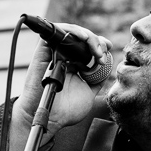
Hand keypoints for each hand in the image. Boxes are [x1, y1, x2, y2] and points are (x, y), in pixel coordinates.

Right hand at [9, 24, 112, 150]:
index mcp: (73, 66)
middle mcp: (63, 58)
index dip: (98, 44)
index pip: (86, 47)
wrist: (50, 120)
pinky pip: (53, 34)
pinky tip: (82, 38)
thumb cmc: (66, 111)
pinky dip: (69, 31)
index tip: (108, 49)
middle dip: (95, 41)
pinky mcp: (43, 53)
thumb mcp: (89, 94)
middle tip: (102, 52)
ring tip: (96, 48)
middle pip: (80, 38)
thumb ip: (98, 80)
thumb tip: (107, 66)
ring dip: (86, 35)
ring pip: (69, 33)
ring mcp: (53, 55)